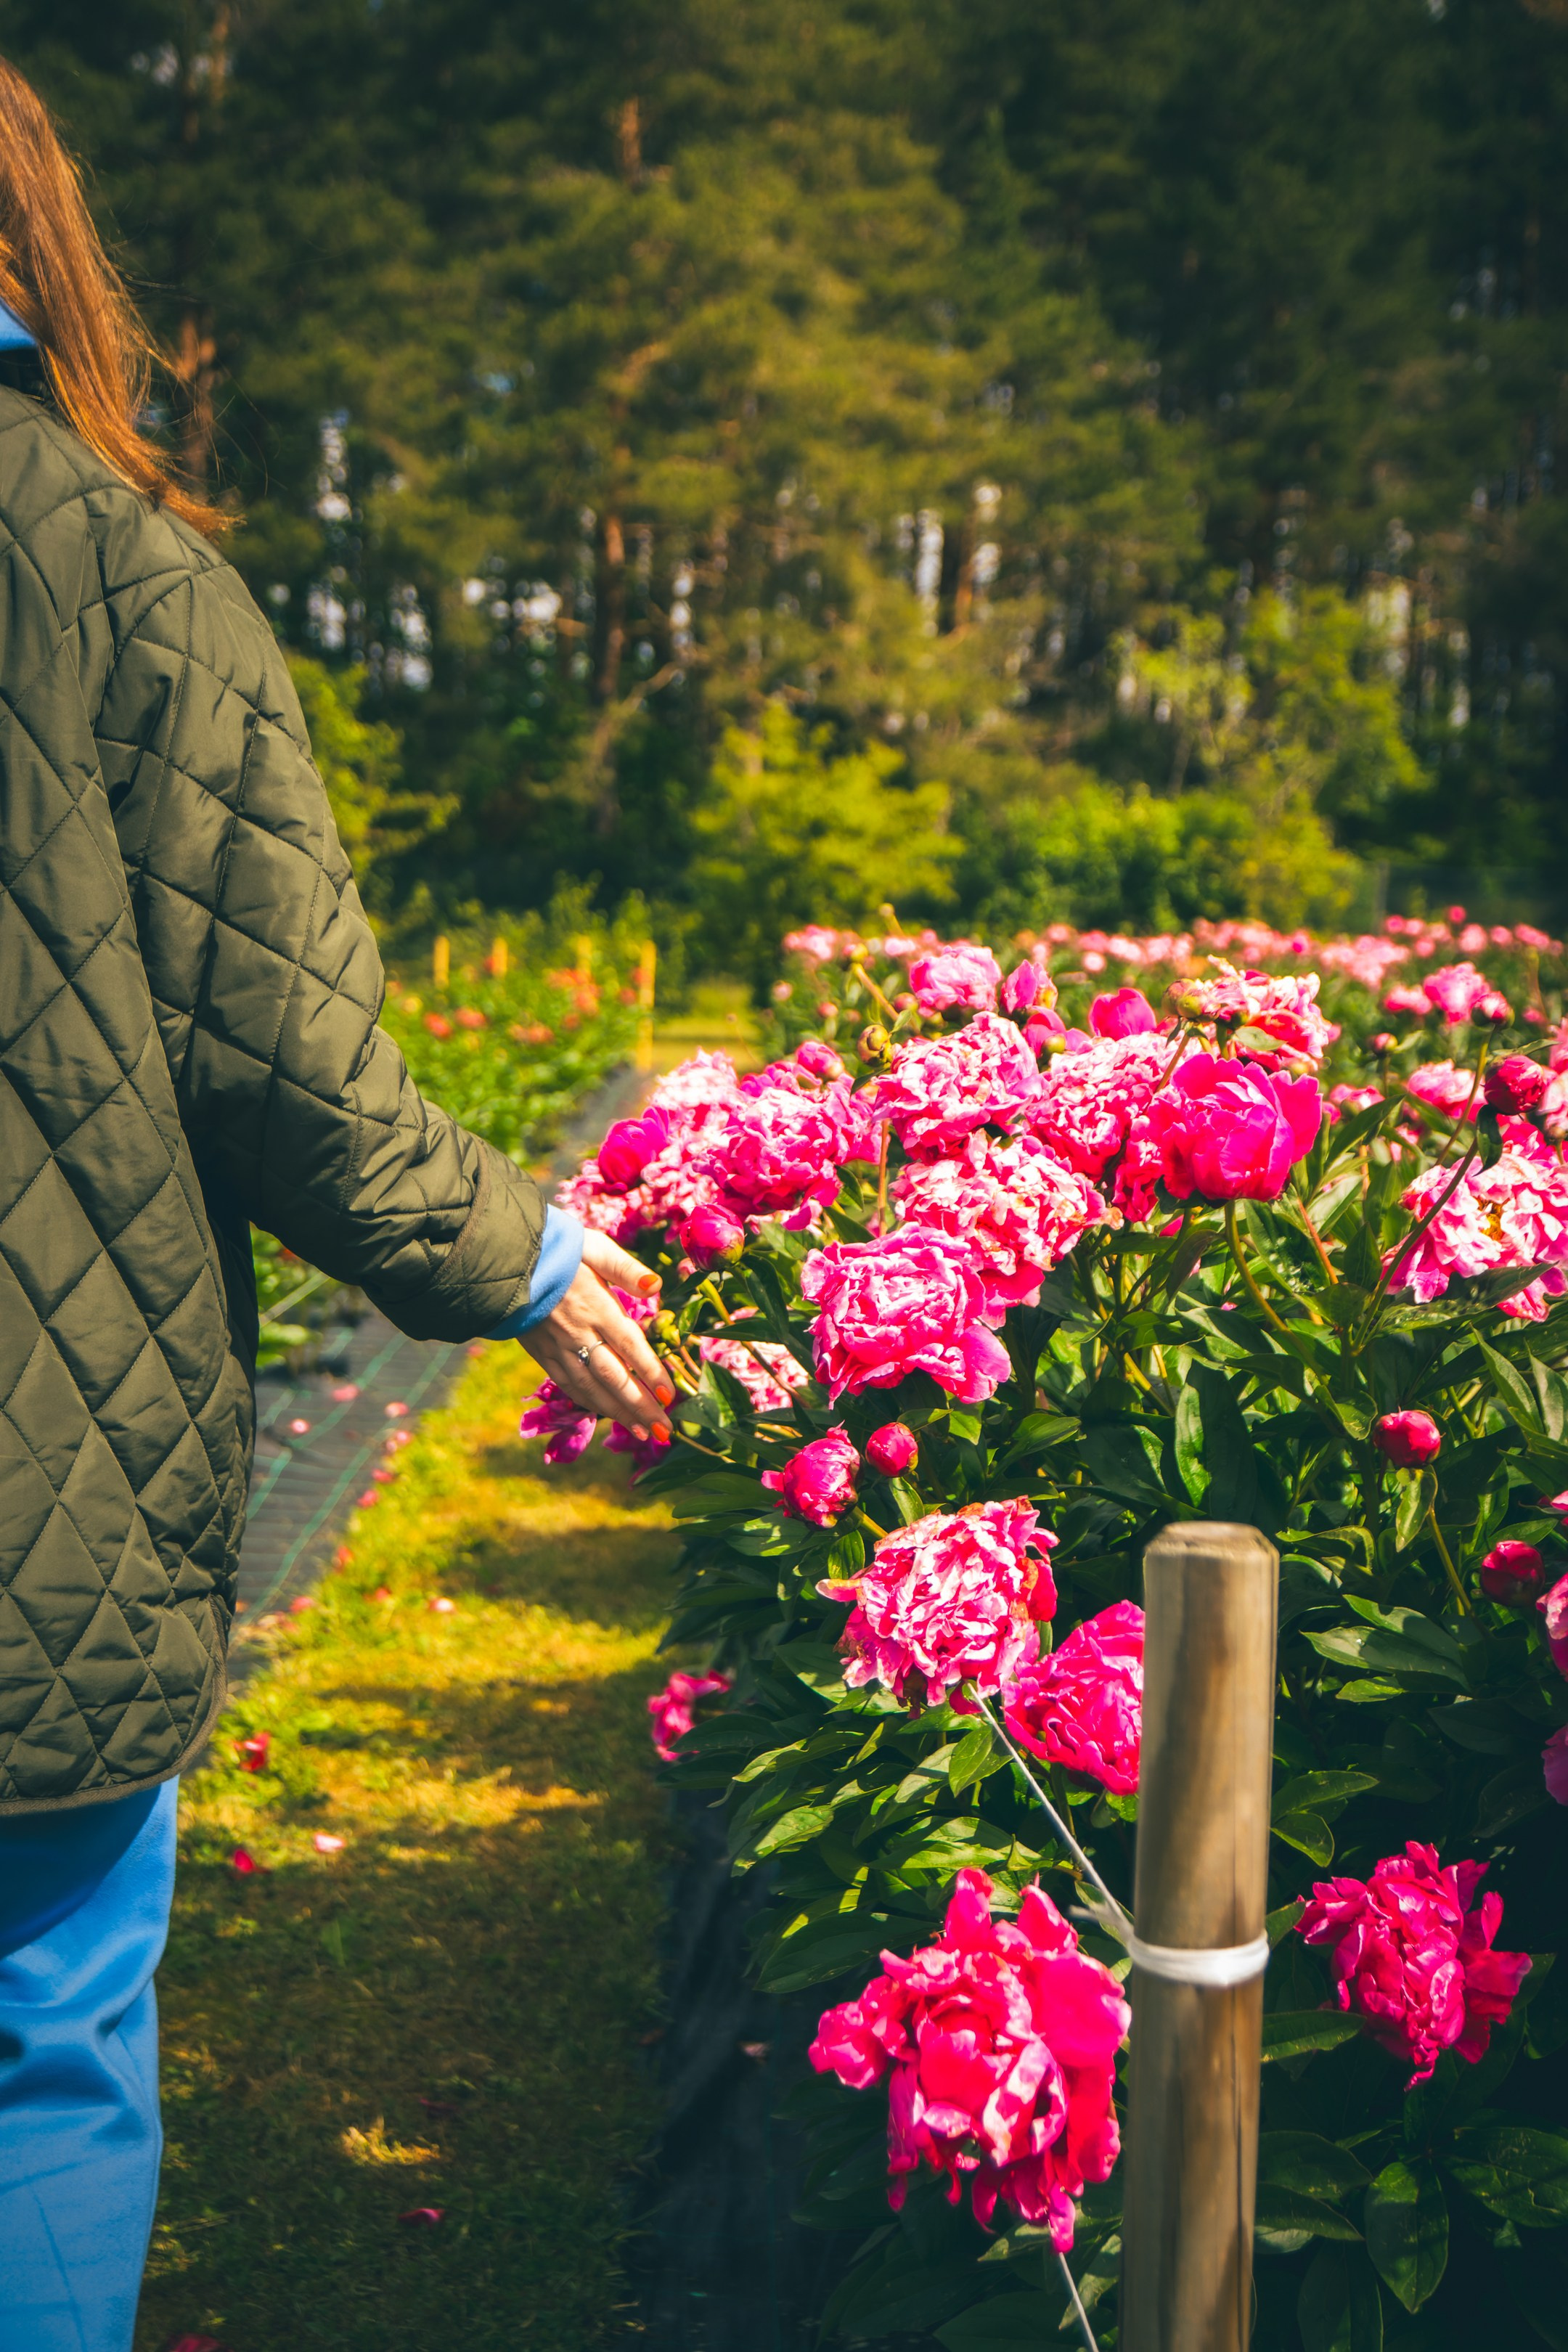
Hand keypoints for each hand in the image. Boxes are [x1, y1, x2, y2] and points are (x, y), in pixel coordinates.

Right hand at [519, 1229, 673, 1439]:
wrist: (503, 1257)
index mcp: (595, 1305)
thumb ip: (625, 1268)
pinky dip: (589, 1402)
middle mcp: (578, 1332)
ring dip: (618, 1413)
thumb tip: (655, 1285)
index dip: (651, 1374)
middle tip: (664, 1431)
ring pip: (590, 1388)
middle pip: (614, 1377)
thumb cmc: (556, 1247)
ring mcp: (557, 1346)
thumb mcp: (594, 1246)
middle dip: (640, 1406)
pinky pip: (567, 1384)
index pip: (630, 1347)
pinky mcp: (541, 1353)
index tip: (670, 1398)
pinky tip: (606, 1414)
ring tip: (641, 1433)